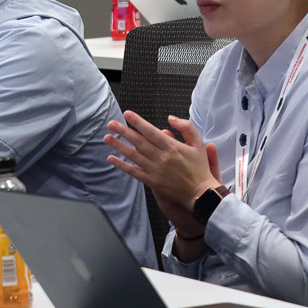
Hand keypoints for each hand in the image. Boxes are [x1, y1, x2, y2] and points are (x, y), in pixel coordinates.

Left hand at [104, 111, 222, 229]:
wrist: (200, 193)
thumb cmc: (200, 167)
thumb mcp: (198, 143)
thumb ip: (186, 127)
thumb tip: (170, 118)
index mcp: (172, 146)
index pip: (151, 131)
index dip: (138, 122)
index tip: (127, 114)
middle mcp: (161, 157)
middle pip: (138, 142)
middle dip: (123, 131)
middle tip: (111, 123)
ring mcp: (155, 170)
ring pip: (133, 156)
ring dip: (119, 146)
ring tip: (107, 138)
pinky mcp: (152, 182)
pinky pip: (134, 172)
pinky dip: (122, 165)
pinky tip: (112, 158)